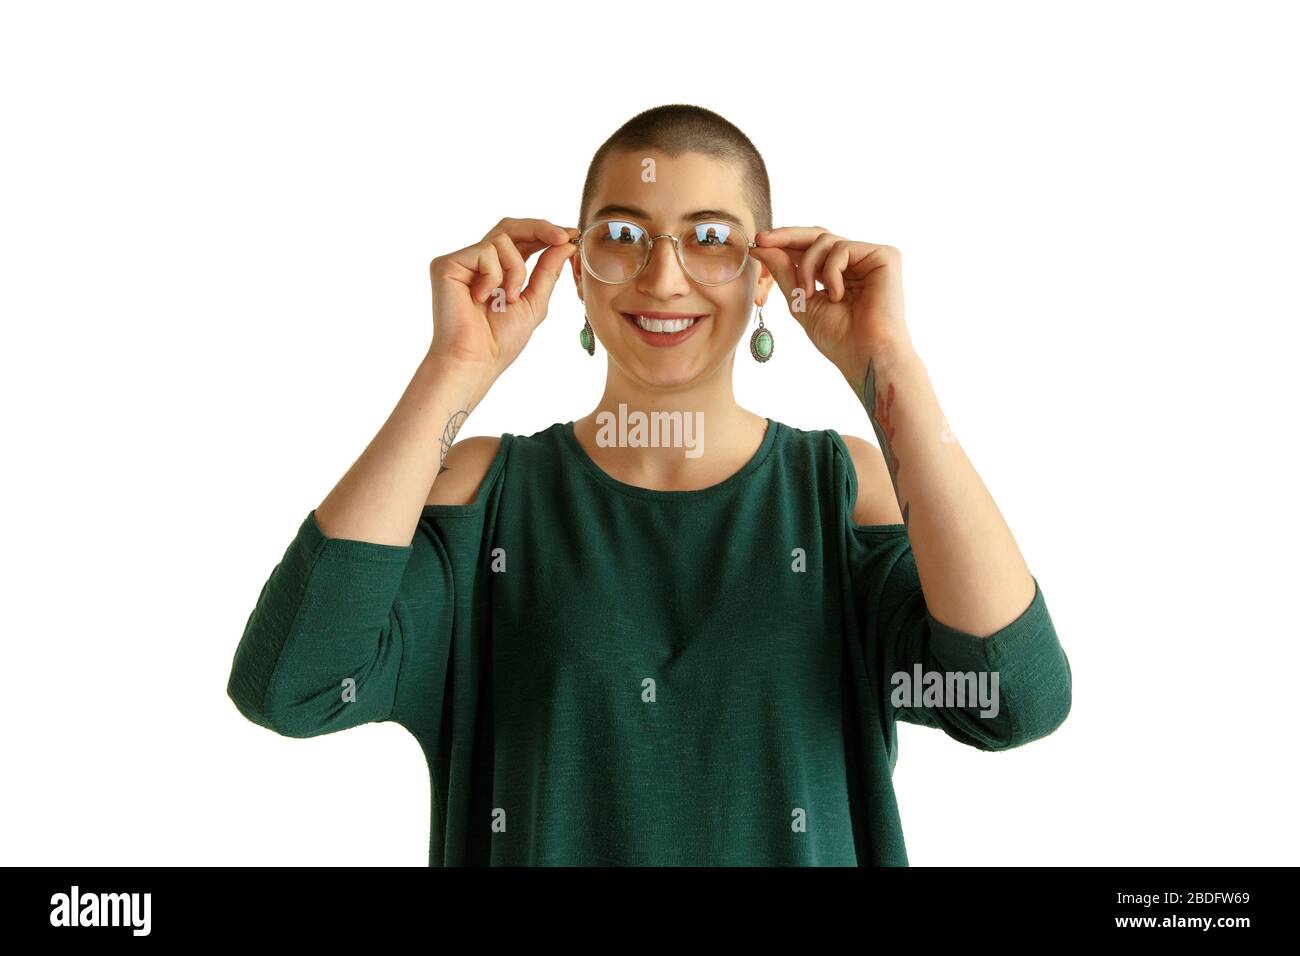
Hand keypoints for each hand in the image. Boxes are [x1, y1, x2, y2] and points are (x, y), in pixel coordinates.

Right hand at [426, 217, 578, 377]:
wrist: (476, 359)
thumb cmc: (500, 341)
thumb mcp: (534, 301)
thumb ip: (548, 270)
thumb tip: (567, 242)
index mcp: (499, 271)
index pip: (522, 241)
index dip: (546, 233)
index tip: (571, 235)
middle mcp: (478, 263)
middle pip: (509, 227)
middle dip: (540, 228)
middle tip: (563, 236)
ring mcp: (462, 262)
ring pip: (502, 239)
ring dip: (516, 270)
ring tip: (507, 298)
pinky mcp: (446, 264)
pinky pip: (485, 251)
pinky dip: (494, 276)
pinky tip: (482, 298)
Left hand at [750, 227, 914, 379]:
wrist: (865, 354)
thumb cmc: (839, 337)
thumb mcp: (801, 301)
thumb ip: (784, 272)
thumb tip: (762, 247)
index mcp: (839, 273)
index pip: (810, 248)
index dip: (784, 242)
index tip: (759, 243)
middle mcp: (856, 262)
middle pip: (818, 235)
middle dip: (787, 237)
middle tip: (763, 240)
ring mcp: (870, 257)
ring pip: (825, 240)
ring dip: (808, 266)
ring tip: (808, 294)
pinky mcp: (885, 256)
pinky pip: (843, 248)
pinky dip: (831, 271)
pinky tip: (837, 296)